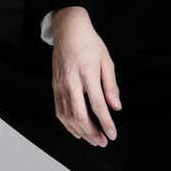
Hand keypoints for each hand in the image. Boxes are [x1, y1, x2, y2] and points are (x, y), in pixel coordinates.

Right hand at [51, 6, 121, 146]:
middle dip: (92, 133)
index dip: (105, 123)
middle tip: (102, 142)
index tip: (112, 134)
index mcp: (87, 73)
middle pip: (80, 115)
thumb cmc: (89, 43)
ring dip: (80, 132)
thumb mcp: (106, 60)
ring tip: (92, 139)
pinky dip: (68, 124)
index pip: (97, 104)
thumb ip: (111, 85)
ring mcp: (60, 85)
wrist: (68, 29)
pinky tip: (77, 130)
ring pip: (67, 117)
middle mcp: (71, 81)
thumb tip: (116, 107)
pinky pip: (59, 111)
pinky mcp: (54, 86)